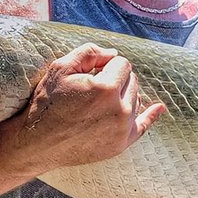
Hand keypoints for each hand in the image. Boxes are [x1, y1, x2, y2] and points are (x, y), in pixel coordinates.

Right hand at [0, 42, 166, 173]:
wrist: (37, 143)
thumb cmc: (46, 103)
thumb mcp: (60, 68)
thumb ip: (90, 52)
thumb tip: (114, 53)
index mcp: (106, 89)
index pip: (122, 63)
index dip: (105, 65)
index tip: (89, 74)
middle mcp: (120, 110)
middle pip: (132, 81)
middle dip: (115, 79)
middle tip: (91, 89)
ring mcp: (122, 130)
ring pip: (135, 99)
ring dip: (122, 95)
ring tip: (97, 103)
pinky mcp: (120, 144)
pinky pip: (143, 126)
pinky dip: (151, 115)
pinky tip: (159, 108)